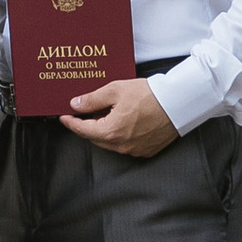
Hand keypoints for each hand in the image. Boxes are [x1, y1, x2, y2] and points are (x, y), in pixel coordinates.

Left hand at [60, 77, 177, 157]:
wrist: (178, 103)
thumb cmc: (149, 95)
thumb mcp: (115, 90)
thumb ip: (92, 100)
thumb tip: (76, 105)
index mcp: (112, 132)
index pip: (83, 130)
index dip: (71, 123)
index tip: (64, 116)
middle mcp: (122, 146)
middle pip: (96, 138)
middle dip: (87, 126)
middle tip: (83, 112)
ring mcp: (136, 150)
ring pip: (111, 143)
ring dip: (103, 131)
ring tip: (104, 113)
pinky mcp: (147, 150)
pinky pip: (125, 145)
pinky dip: (119, 135)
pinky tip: (121, 121)